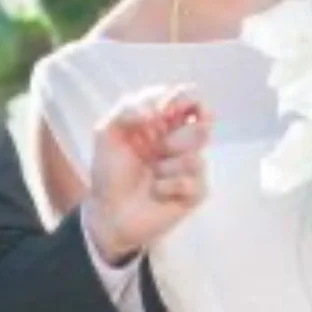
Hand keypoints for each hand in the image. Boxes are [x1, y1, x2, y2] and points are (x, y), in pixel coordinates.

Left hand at [84, 86, 211, 258]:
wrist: (108, 214)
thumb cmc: (109, 174)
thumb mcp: (106, 133)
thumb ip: (127, 109)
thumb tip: (156, 111)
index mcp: (163, 122)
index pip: (189, 97)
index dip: (181, 100)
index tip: (161, 113)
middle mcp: (181, 140)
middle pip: (205, 122)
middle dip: (175, 139)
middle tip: (158, 150)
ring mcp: (190, 167)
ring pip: (196, 156)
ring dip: (167, 167)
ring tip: (152, 175)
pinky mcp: (195, 192)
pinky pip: (193, 183)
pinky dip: (169, 187)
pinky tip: (157, 192)